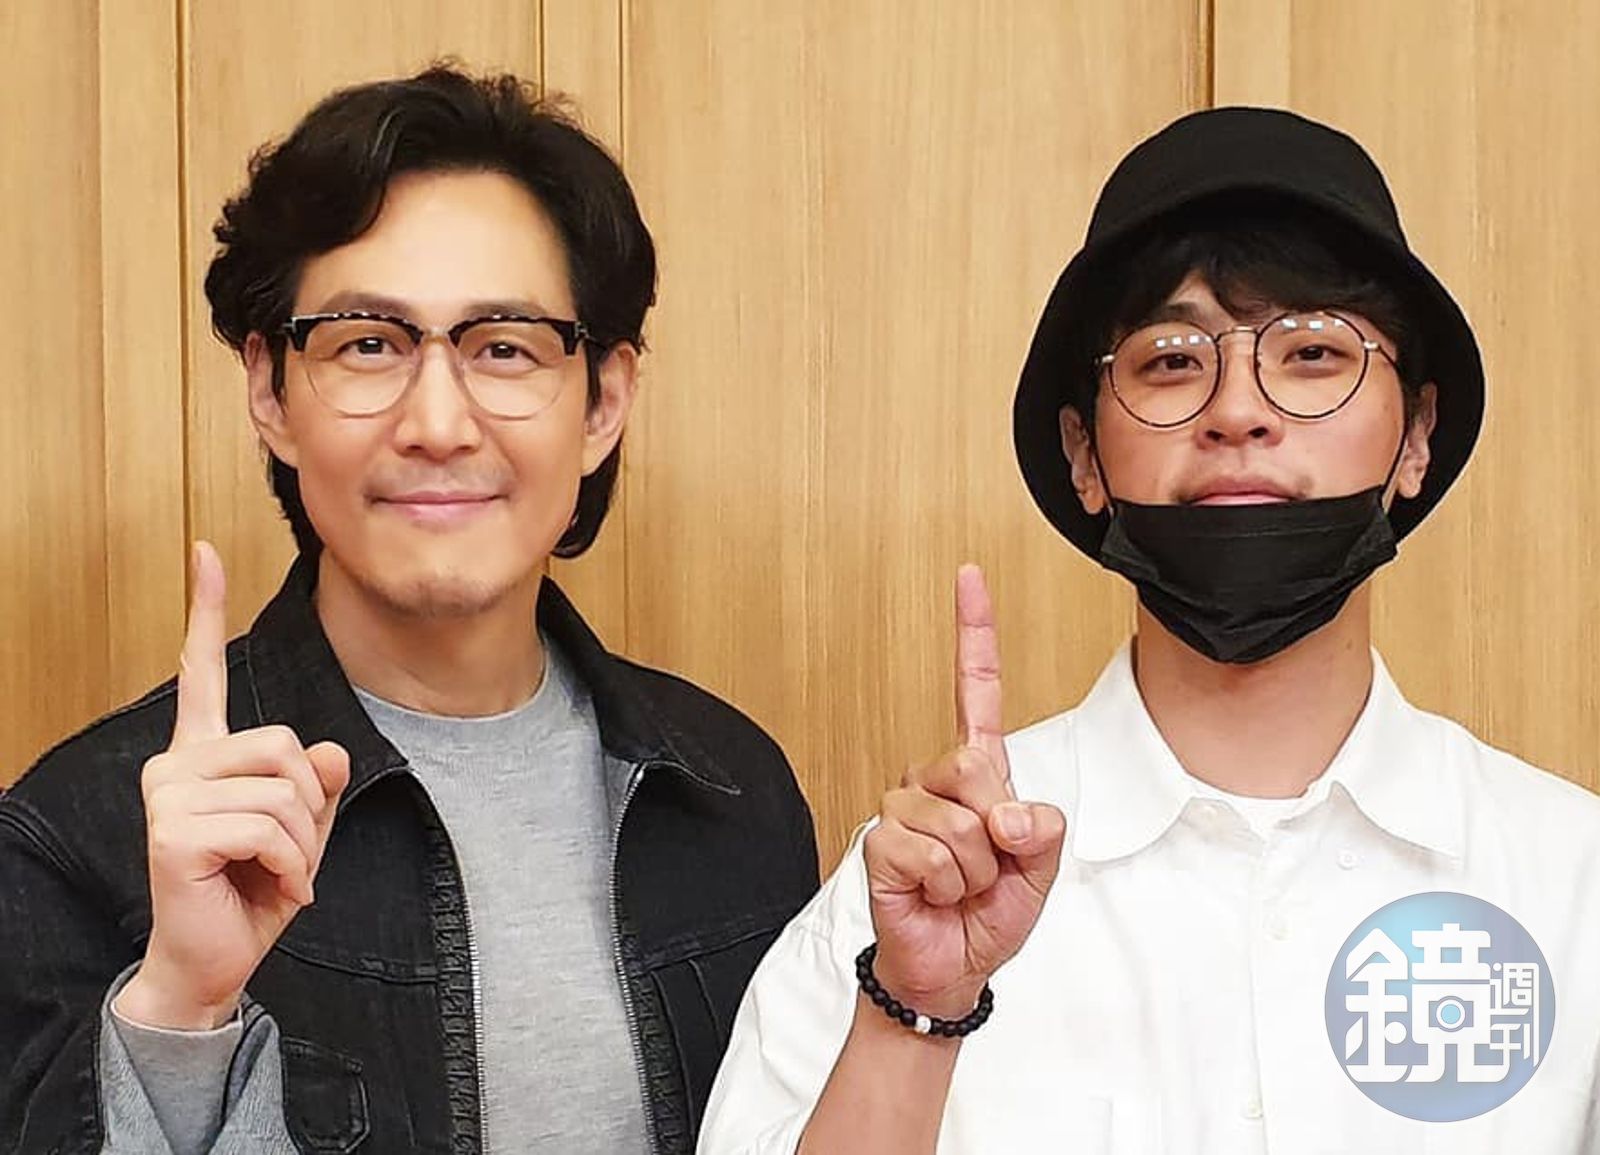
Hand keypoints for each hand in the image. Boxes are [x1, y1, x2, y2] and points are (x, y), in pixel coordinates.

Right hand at [113, 542, 349, 1029]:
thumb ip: (317, 785)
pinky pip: (271, 827)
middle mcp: (176, 764)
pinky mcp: (173, 831)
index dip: (205, 610)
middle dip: (310, 805)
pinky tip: (271, 890)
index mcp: (203, 754)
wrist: (213, 961)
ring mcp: (169, 795)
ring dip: (302, 845)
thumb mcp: (304, 831)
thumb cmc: (252, 892)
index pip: (201, 672)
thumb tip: (330, 754)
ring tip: (277, 875)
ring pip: (284, 789)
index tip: (206, 551)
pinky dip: (291, 866)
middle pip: (284, 742)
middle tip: (290, 853)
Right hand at [863, 564, 1066, 1018]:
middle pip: (976, 768)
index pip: (974, 688)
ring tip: (962, 885)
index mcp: (979, 771)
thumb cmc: (992, 910)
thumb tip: (1003, 810)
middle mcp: (936, 778)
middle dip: (998, 833)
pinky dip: (944, 884)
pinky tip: (933, 892)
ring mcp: (903, 806)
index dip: (973, 631)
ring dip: (974, 869)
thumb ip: (1041, 827)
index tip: (969, 576)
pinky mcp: (880, 841)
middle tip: (990, 865)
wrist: (953, 965)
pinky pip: (926, 852)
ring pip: (957, 821)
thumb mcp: (1042, 866)